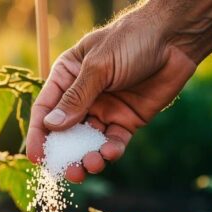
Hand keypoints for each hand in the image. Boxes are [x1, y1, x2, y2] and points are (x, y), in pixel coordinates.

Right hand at [26, 11, 196, 182]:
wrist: (174, 39)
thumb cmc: (131, 40)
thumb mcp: (98, 67)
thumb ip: (76, 98)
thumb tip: (52, 126)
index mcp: (67, 77)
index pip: (45, 109)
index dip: (38, 134)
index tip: (36, 157)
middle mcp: (82, 96)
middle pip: (65, 132)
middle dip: (65, 154)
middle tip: (68, 171)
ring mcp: (104, 109)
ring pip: (88, 142)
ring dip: (88, 157)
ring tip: (92, 164)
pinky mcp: (126, 120)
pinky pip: (113, 141)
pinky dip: (110, 151)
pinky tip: (111, 152)